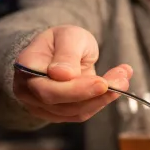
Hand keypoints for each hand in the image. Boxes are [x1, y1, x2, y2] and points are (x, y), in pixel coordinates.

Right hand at [13, 25, 132, 122]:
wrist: (62, 51)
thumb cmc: (64, 41)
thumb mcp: (69, 36)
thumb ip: (66, 53)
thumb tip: (62, 75)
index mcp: (26, 66)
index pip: (46, 88)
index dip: (75, 89)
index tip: (102, 82)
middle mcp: (28, 90)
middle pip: (60, 104)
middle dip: (93, 95)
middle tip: (121, 81)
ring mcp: (41, 105)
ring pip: (74, 111)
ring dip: (103, 98)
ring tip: (122, 79)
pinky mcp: (58, 113)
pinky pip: (81, 113)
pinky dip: (101, 102)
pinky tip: (116, 87)